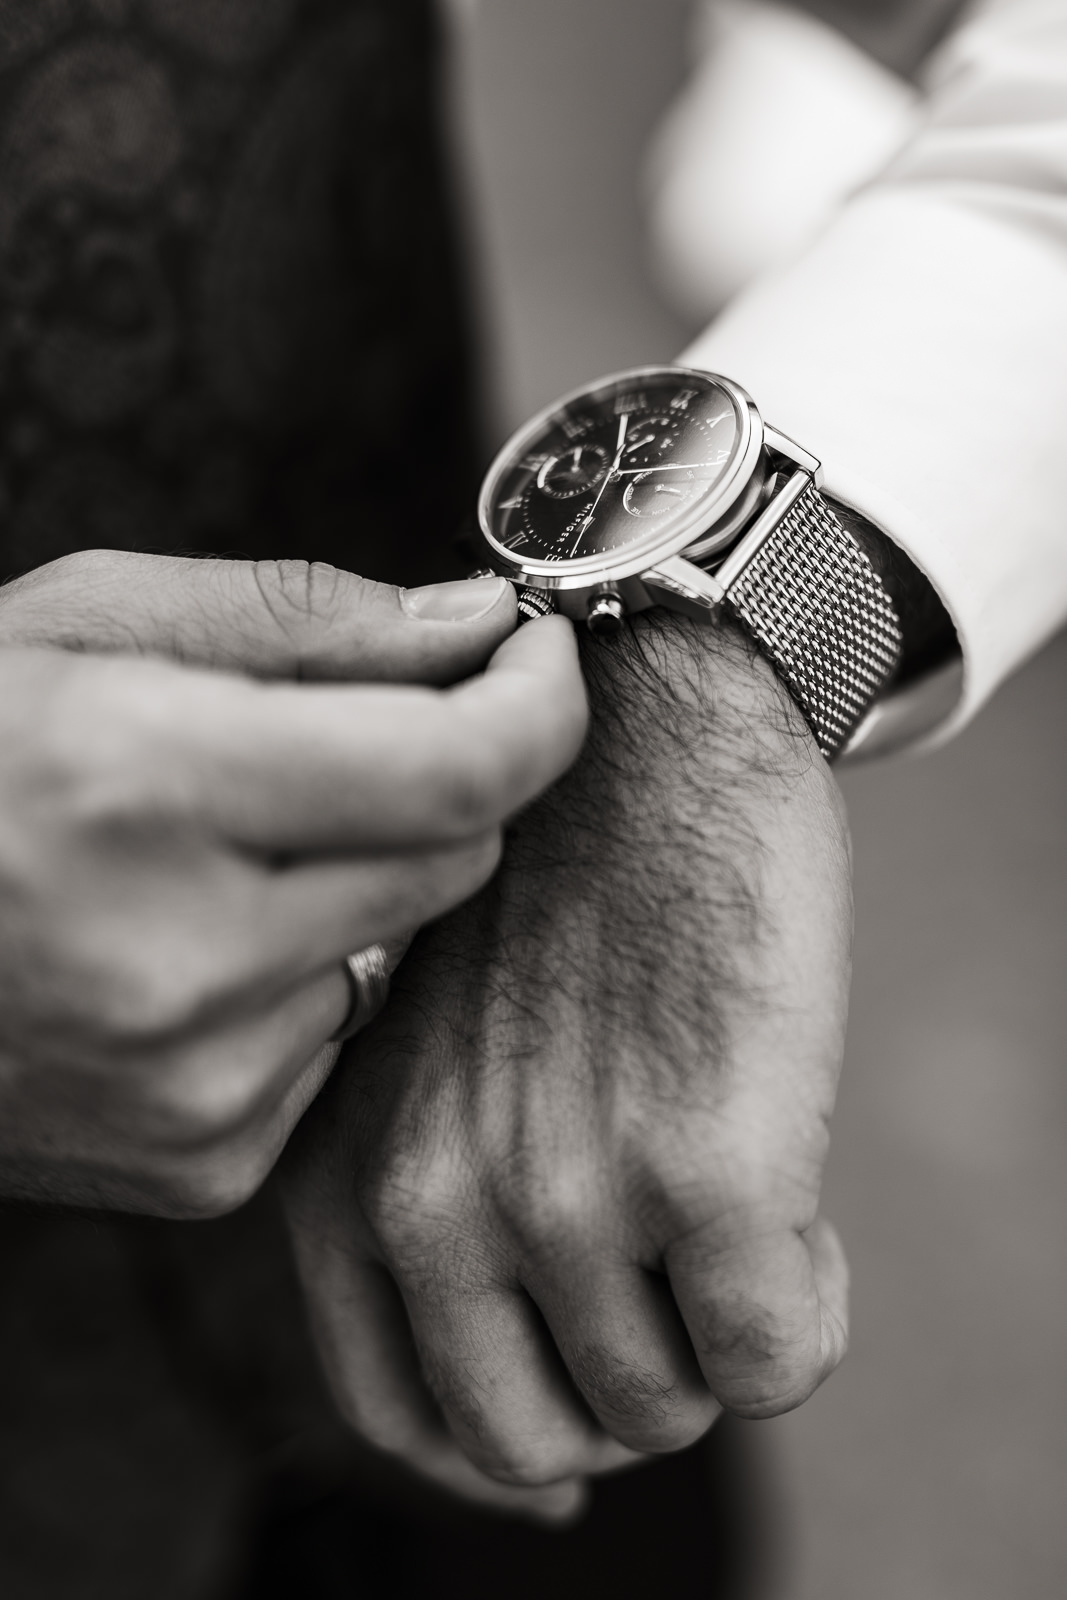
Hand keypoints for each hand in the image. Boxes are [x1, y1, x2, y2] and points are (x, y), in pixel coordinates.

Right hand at [0, 551, 586, 1217]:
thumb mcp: (82, 625)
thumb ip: (299, 621)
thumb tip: (473, 628)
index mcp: (137, 785)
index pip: (454, 769)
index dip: (537, 707)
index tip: (540, 657)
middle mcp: (174, 956)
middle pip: (454, 857)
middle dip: (436, 777)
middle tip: (350, 734)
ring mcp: (192, 1082)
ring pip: (404, 949)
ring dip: (358, 882)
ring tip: (218, 851)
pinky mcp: (202, 1161)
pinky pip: (340, 1037)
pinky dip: (303, 975)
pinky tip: (186, 947)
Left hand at [283, 610, 850, 1508]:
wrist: (644, 721)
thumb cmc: (551, 880)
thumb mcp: (422, 1047)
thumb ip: (434, 1209)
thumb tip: (529, 1446)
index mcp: (348, 1169)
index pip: (407, 1416)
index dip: (509, 1434)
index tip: (582, 1402)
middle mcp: (433, 1197)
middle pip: (545, 1437)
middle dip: (626, 1386)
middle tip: (675, 1281)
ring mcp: (564, 1189)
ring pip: (669, 1405)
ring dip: (720, 1331)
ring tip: (737, 1206)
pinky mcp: (707, 1167)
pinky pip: (774, 1362)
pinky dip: (806, 1316)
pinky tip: (803, 1215)